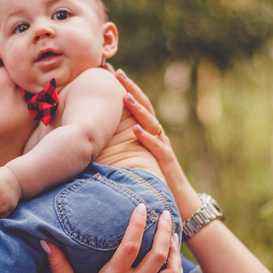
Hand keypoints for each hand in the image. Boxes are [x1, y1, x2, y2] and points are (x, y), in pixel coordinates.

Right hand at [42, 205, 183, 272]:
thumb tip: (44, 240)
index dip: (138, 225)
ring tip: (174, 237)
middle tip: (167, 214)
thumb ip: (57, 263)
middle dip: (165, 232)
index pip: (130, 247)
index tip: (143, 207)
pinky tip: (175, 263)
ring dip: (175, 253)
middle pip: (157, 256)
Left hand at [113, 68, 200, 219]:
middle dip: (130, 88)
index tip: (109, 72)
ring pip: (151, 123)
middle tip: (116, 72)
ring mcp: (163, 146)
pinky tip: (136, 130)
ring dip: (138, 109)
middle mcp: (157, 134)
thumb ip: (120, 145)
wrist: (178, 200)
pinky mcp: (166, 162)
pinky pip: (157, 147)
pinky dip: (147, 138)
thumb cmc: (152, 178)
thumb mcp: (134, 156)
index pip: (136, 104)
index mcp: (148, 131)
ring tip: (124, 96)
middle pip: (144, 106)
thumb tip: (94, 137)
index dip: (125, 87)